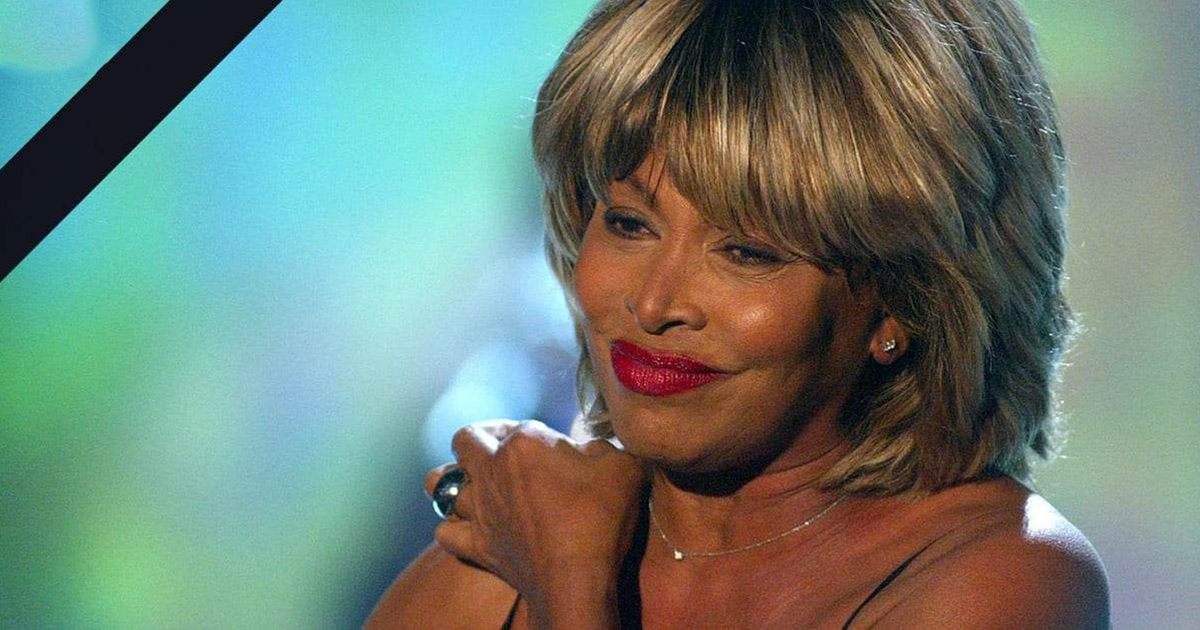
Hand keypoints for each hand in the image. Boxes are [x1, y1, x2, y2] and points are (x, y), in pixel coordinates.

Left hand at [426, 420, 645, 626]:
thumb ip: (603, 447)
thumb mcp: (623, 468)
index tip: (559, 452)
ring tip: (476, 482)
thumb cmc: (600, 521)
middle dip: (481, 437)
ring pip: (440, 483)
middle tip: (503, 448)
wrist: (577, 582)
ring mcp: (479, 509)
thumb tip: (589, 450)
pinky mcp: (476, 544)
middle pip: (465, 439)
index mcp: (525, 444)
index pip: (522, 425)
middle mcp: (492, 470)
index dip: (541, 436)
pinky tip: (472, 525)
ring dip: (455, 479)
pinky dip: (454, 526)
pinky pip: (445, 531)